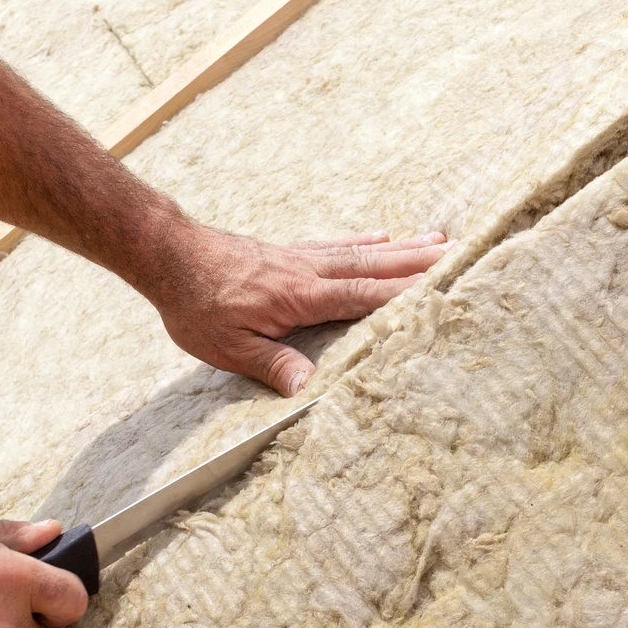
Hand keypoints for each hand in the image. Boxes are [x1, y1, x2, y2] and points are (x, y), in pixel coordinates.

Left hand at [151, 226, 452, 394]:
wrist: (167, 255)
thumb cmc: (196, 305)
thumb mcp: (229, 348)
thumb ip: (273, 365)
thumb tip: (311, 390)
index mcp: (302, 297)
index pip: (364, 297)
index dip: (404, 296)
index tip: (443, 289)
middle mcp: (309, 272)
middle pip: (374, 267)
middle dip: (418, 264)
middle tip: (460, 254)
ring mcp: (299, 258)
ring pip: (360, 252)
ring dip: (402, 249)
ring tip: (438, 240)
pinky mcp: (286, 253)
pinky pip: (335, 245)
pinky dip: (363, 242)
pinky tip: (381, 237)